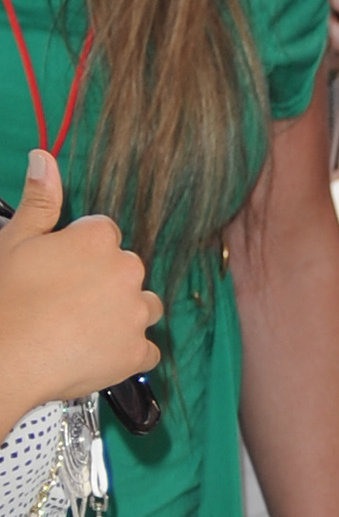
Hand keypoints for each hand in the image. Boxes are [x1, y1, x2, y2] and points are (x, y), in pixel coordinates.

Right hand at [0, 151, 160, 424]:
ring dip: (125, 314)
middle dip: (106, 281)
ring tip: (86, 326)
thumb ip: (39, 200)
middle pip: (127, 270)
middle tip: (68, 301)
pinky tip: (99, 353)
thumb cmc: (7, 299)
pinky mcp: (137, 353)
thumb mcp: (15, 241)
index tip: (62, 269)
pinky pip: (147, 350)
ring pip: (145, 307)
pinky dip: (129, 353)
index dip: (82, 252)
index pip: (105, 235)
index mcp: (99, 239)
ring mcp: (136, 314)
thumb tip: (44, 158)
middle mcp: (127, 272)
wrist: (7, 358)